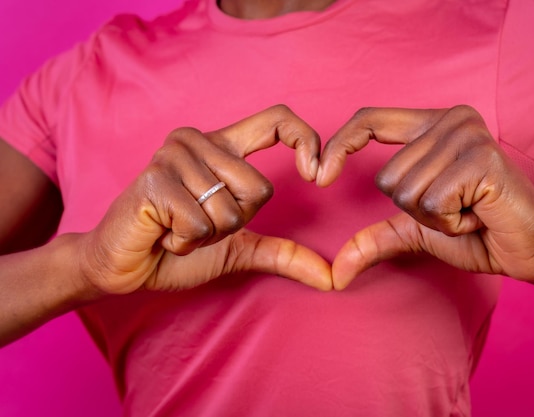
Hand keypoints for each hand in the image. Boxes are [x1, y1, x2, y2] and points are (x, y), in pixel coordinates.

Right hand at [78, 105, 331, 293]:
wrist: (124, 265)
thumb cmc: (178, 248)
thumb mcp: (239, 248)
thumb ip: (283, 253)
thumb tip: (331, 278)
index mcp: (223, 147)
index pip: (277, 119)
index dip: (305, 140)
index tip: (316, 175)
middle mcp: (198, 142)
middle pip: (258, 189)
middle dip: (234, 223)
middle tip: (198, 222)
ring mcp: (173, 157)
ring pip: (230, 210)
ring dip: (208, 235)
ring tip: (178, 227)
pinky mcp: (155, 181)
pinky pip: (200, 224)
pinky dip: (186, 242)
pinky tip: (164, 232)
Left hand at [318, 106, 533, 289]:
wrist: (531, 250)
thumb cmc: (478, 232)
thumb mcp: (416, 231)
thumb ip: (376, 238)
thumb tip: (336, 272)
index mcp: (432, 125)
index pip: (370, 118)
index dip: (340, 144)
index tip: (319, 175)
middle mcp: (451, 119)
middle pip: (387, 177)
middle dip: (416, 210)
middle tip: (457, 208)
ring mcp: (467, 135)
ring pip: (406, 192)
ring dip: (435, 218)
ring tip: (469, 211)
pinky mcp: (481, 158)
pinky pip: (431, 203)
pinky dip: (451, 222)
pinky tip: (479, 215)